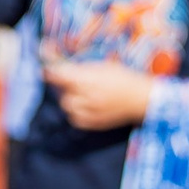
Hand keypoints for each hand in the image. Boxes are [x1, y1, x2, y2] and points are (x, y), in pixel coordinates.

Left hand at [43, 59, 157, 129]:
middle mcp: (86, 97)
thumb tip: (62, 65)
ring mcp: (89, 112)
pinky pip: (75, 118)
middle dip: (65, 86)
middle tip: (75, 81)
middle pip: (62, 92)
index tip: (45, 69)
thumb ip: (82, 68)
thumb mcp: (104, 66)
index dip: (49, 70)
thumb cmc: (126, 78)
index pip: (58, 75)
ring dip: (71, 99)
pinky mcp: (94, 123)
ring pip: (67, 106)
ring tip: (83, 94)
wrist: (143, 99)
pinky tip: (87, 105)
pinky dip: (77, 111)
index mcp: (88, 80)